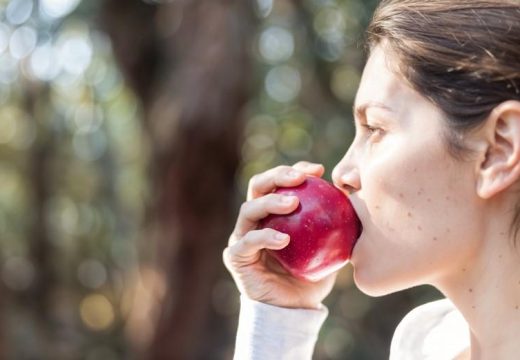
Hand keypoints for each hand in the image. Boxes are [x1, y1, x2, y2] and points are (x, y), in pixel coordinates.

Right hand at [223, 161, 337, 309]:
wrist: (295, 309)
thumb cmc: (312, 275)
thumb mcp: (330, 246)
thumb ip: (337, 223)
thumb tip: (355, 197)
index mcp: (273, 212)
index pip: (279, 182)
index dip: (295, 170)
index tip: (319, 171)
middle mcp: (255, 220)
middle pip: (258, 186)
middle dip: (278, 176)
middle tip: (301, 178)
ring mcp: (242, 237)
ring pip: (249, 209)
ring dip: (270, 202)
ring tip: (293, 204)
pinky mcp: (236, 257)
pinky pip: (247, 242)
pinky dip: (264, 237)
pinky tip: (283, 239)